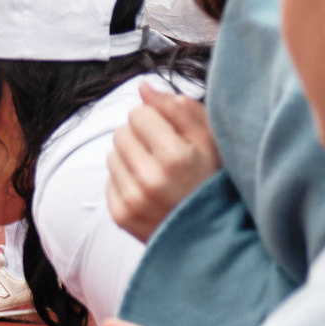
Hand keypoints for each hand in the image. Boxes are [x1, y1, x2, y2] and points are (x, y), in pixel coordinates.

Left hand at [105, 86, 218, 240]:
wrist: (214, 237)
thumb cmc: (216, 182)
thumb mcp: (212, 142)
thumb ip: (179, 110)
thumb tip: (144, 87)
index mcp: (176, 157)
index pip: (138, 114)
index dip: (154, 118)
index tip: (169, 132)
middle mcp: (150, 180)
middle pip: (121, 132)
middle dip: (140, 136)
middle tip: (164, 152)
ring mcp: (132, 200)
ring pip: (111, 155)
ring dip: (131, 157)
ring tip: (158, 172)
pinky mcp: (120, 215)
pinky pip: (109, 179)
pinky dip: (125, 178)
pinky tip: (150, 189)